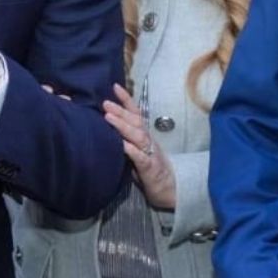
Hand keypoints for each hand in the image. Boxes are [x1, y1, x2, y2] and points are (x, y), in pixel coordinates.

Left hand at [104, 84, 173, 209]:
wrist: (171, 190)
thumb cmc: (150, 171)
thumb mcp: (137, 154)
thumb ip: (125, 143)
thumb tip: (106, 131)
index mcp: (144, 137)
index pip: (136, 114)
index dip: (126, 100)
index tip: (115, 87)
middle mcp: (148, 141)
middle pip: (135, 122)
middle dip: (120, 111)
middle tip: (105, 102)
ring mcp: (150, 153)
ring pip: (138, 136)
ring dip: (123, 125)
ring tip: (108, 117)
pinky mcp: (150, 168)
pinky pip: (141, 157)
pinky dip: (131, 149)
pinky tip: (121, 144)